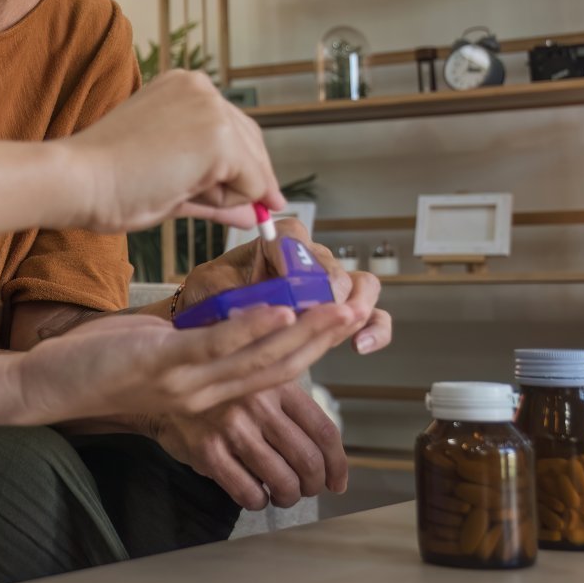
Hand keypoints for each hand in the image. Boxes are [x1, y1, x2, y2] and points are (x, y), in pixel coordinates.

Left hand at [12, 301, 356, 427]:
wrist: (50, 384)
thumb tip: (234, 308)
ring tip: (334, 309)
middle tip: (359, 310)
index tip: (344, 315)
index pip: (276, 370)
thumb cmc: (102, 361)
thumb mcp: (162, 349)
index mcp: (210, 388)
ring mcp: (187, 383)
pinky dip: (251, 327)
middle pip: (280, 367)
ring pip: (258, 360)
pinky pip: (215, 348)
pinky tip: (277, 308)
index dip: (315, 344)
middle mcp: (207, 393)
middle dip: (324, 338)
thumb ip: (200, 337)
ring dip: (302, 333)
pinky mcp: (161, 367)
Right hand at [64, 70, 284, 233]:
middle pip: (252, 143)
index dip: (242, 168)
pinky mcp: (220, 136)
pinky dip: (230, 202)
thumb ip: (217, 195)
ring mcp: (212, 108)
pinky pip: (253, 184)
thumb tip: (256, 215)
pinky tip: (183, 193)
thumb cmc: (109, 180)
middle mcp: (202, 88)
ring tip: (175, 191)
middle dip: (248, 183)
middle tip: (241, 213)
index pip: (234, 129)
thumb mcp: (174, 183)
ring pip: (253, 166)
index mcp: (184, 87)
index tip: (246, 198)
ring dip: (229, 193)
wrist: (81, 180)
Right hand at [149, 379, 347, 510]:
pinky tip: (256, 494)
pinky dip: (259, 501)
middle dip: (313, 485)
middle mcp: (258, 403)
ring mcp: (232, 428)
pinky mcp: (208, 451)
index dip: (338, 465)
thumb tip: (329, 442)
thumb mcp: (258, 375)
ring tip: (283, 493)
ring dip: (288, 496)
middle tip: (308, 488)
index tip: (338, 482)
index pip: (324, 431)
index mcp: (277, 382)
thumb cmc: (221, 387)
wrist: (162, 384)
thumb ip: (293, 400)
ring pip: (282, 481)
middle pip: (308, 461)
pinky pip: (248, 492)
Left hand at [183, 224, 393, 356]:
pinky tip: (361, 346)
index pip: (293, 236)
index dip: (294, 256)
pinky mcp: (342, 314)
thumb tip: (239, 305)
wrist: (216, 324)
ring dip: (356, 306)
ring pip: (361, 285)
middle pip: (331, 265)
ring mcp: (330, 285)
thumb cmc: (211, 299)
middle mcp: (309, 258)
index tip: (287, 280)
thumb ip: (225, 292)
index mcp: (274, 241)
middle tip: (316, 310)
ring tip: (346, 323)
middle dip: (327, 289)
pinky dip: (375, 329)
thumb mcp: (209, 289)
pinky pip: (372, 316)